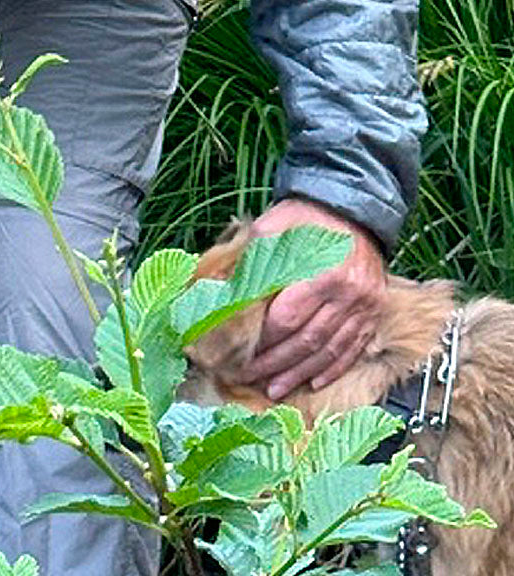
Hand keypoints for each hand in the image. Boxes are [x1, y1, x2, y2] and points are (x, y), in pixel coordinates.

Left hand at [236, 197, 386, 399]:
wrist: (350, 210)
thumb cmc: (304, 219)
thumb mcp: (270, 228)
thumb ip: (250, 260)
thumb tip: (223, 294)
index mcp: (321, 272)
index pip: (287, 319)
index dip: (264, 341)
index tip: (241, 354)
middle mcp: (348, 293)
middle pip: (307, 341)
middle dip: (276, 364)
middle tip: (250, 378)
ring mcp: (365, 305)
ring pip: (330, 350)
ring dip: (300, 374)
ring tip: (276, 389)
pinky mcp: (375, 311)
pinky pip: (353, 348)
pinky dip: (333, 369)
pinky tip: (314, 382)